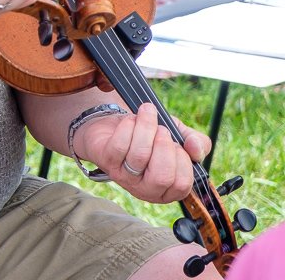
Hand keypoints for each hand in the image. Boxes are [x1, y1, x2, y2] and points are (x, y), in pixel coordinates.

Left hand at [76, 102, 211, 202]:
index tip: (177, 143)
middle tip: (161, 130)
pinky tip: (131, 119)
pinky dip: (128, 126)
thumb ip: (197, 143)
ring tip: (147, 114)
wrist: (113, 126)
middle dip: (164, 146)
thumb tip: (196, 149)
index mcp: (167, 189)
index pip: (182, 184)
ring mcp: (124, 178)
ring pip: (139, 156)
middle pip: (161, 176)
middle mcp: (146, 189)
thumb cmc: (150, 136)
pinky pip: (119, 145)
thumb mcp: (179, 137)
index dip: (182, 160)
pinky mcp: (107, 162)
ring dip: (146, 128)